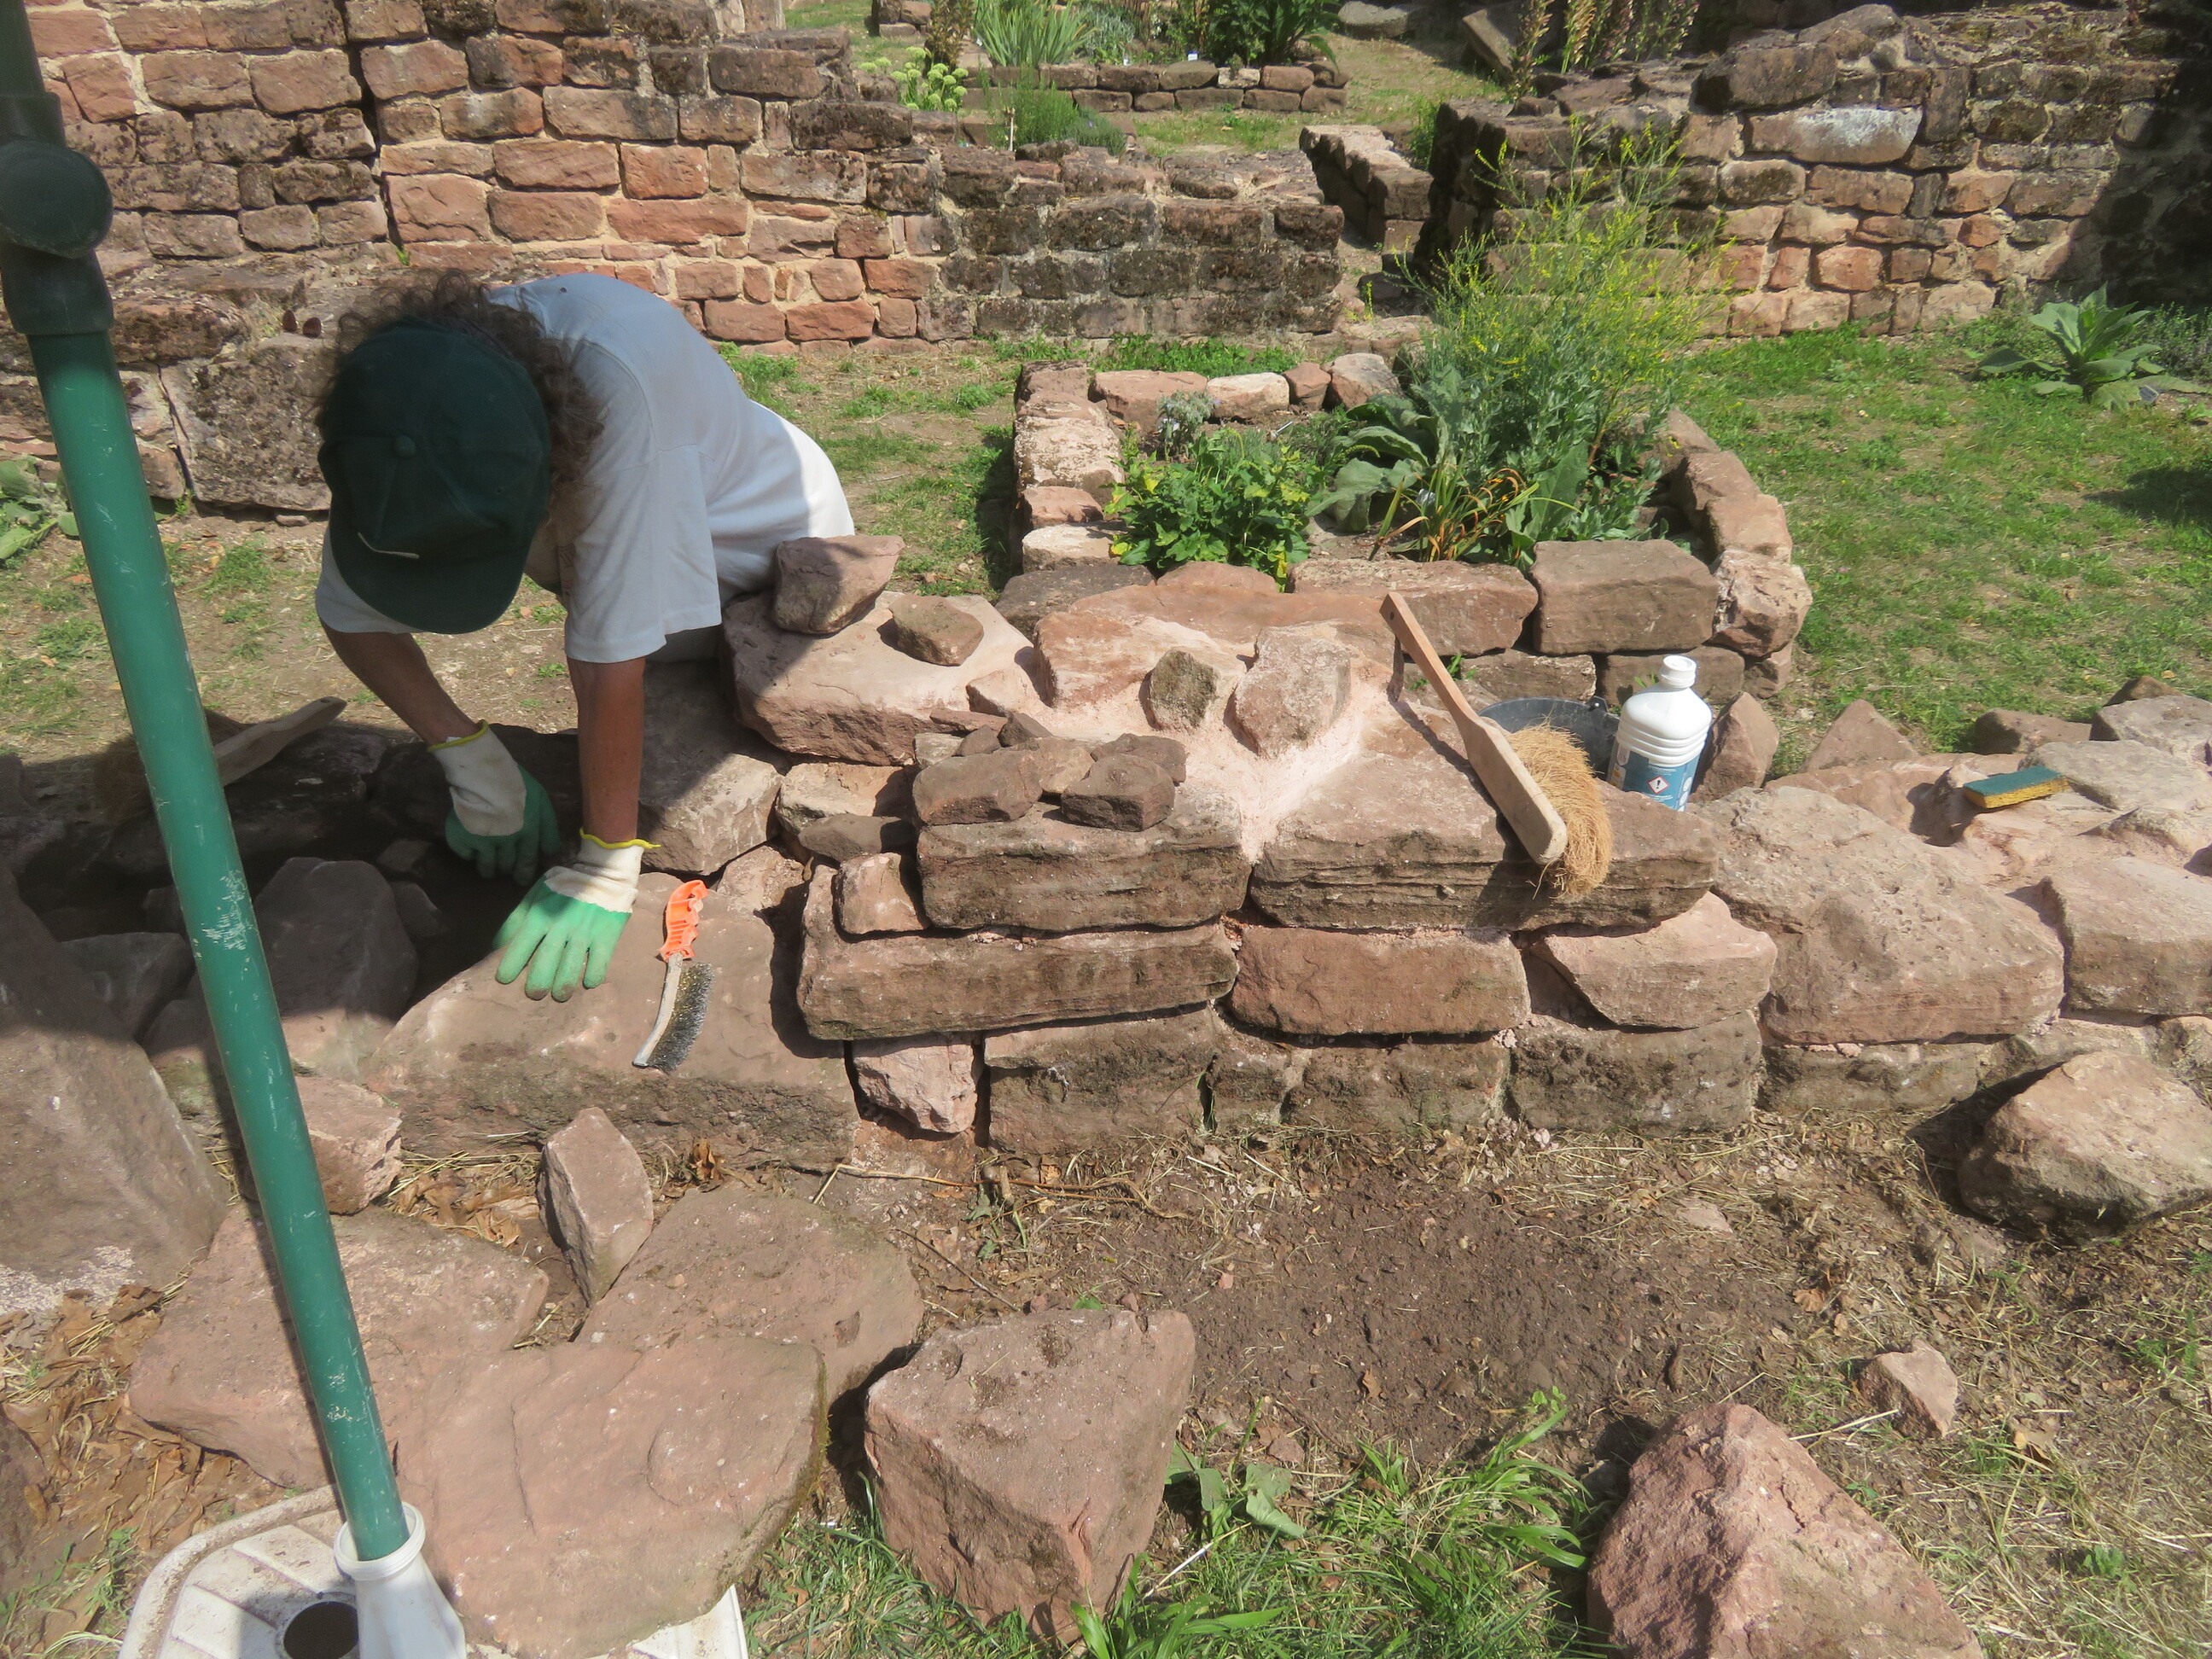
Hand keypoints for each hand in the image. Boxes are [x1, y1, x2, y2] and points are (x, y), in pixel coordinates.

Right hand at [432, 724, 560, 881]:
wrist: (484, 774)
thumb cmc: (516, 783)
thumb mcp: (541, 800)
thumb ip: (548, 827)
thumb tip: (551, 852)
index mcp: (527, 834)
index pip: (527, 861)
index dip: (525, 872)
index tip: (521, 880)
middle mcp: (506, 843)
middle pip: (507, 865)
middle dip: (507, 870)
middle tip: (505, 873)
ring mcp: (483, 843)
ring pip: (487, 865)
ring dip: (488, 869)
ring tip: (488, 870)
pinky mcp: (461, 839)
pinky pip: (465, 855)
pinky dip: (468, 854)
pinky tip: (470, 851)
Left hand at [493, 836, 644, 1000]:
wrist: (602, 872)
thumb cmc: (563, 887)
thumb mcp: (535, 895)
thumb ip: (517, 919)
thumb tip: (498, 945)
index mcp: (541, 915)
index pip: (522, 944)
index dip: (511, 964)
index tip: (504, 980)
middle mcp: (561, 925)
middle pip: (547, 959)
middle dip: (538, 981)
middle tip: (534, 994)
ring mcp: (585, 931)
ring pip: (573, 964)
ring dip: (565, 983)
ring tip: (560, 995)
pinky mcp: (607, 935)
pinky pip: (600, 960)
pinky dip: (594, 974)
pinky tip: (588, 982)